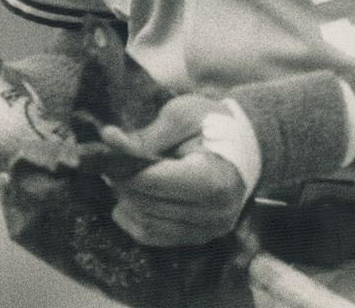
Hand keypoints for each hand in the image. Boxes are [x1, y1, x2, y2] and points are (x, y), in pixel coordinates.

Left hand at [102, 94, 252, 246]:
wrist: (247, 144)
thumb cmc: (213, 123)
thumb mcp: (183, 115)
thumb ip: (147, 134)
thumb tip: (108, 139)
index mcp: (213, 180)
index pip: (154, 183)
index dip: (125, 169)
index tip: (108, 152)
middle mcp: (214, 213)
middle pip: (148, 204)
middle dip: (123, 183)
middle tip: (110, 163)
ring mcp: (208, 230)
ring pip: (148, 225)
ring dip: (127, 202)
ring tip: (121, 178)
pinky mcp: (200, 238)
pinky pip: (155, 237)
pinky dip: (135, 220)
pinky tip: (129, 200)